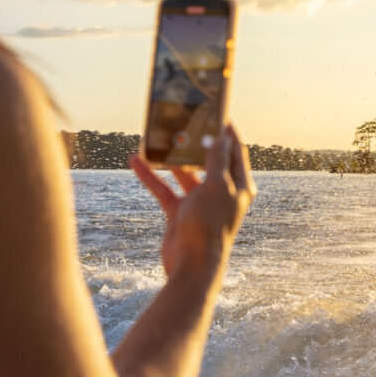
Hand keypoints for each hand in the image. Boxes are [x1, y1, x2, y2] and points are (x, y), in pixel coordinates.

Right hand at [130, 125, 255, 276]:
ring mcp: (200, 202)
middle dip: (194, 141)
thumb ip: (216, 160)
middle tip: (182, 119)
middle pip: (208, 159)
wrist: (192, 266)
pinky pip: (164, 188)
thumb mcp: (216, 187)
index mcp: (239, 185)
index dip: (226, 130)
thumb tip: (221, 136)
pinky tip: (136, 161)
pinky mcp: (180, 212)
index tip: (215, 110)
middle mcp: (221, 191)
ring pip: (184, 172)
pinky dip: (151, 176)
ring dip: (170, 158)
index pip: (235, 149)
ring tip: (157, 137)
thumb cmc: (210, 226)